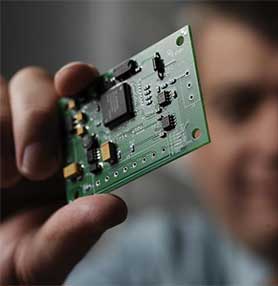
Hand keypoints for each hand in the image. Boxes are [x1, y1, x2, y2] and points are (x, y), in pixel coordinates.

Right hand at [0, 63, 127, 283]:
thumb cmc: (12, 260)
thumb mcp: (43, 257)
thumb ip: (75, 234)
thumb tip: (114, 207)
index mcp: (71, 154)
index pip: (84, 99)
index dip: (84, 79)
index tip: (76, 79)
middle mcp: (38, 133)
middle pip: (39, 85)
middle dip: (39, 119)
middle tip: (36, 168)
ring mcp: (0, 129)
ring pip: (1, 89)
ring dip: (2, 127)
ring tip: (3, 179)